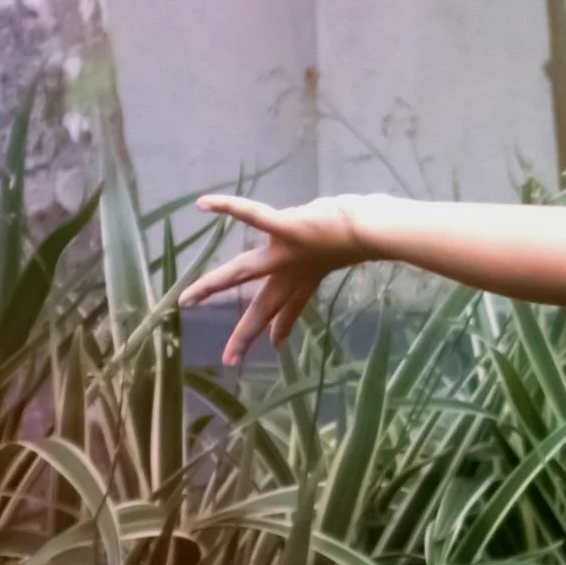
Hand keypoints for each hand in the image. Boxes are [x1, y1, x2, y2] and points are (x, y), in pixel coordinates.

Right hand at [179, 194, 376, 365]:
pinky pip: (253, 215)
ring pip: (242, 272)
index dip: (282, 327)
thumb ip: (340, 244)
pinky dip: (229, 207)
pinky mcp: (286, 227)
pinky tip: (205, 203)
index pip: (292, 307)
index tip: (275, 345)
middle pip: (265, 306)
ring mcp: (286, 251)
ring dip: (212, 286)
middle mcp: (293, 270)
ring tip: (186, 299)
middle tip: (229, 361)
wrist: (379, 227)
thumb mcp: (352, 245)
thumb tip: (336, 228)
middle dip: (246, 332)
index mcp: (309, 276)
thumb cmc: (371, 230)